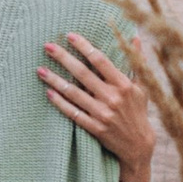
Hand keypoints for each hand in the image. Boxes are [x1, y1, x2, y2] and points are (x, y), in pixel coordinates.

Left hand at [41, 30, 156, 181]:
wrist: (138, 146)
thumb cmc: (138, 112)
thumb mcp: (143, 87)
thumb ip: (137, 61)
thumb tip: (135, 36)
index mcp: (124, 84)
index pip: (100, 60)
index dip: (84, 46)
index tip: (69, 35)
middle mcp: (112, 97)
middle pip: (83, 74)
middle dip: (64, 58)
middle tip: (47, 46)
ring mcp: (102, 114)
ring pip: (74, 93)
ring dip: (55, 81)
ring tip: (40, 70)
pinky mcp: (94, 128)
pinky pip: (73, 113)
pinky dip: (60, 103)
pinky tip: (48, 93)